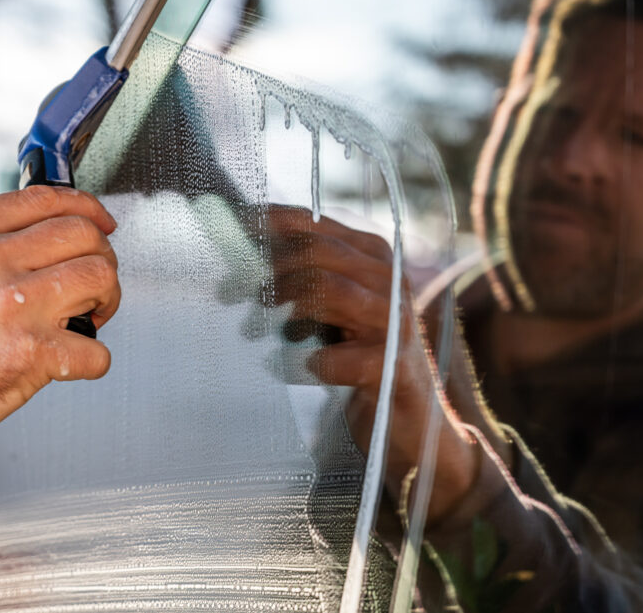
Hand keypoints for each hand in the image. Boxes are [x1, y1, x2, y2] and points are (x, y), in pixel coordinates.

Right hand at [0, 186, 120, 518]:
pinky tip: (73, 364)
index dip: (88, 211)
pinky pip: (96, 349)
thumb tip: (25, 235)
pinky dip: (95, 360)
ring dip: (107, 300)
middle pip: (84, 234)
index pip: (48, 198)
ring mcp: (11, 303)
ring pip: (101, 276)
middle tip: (93, 287)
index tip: (102, 225)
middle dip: (101, 258)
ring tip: (88, 320)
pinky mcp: (29, 353)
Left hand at [266, 205, 478, 522]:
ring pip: (332, 288)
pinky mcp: (393, 367)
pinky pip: (343, 358)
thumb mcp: (332, 307)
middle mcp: (389, 279)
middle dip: (274, 267)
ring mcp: (395, 323)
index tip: (233, 227)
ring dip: (292, 305)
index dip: (270, 222)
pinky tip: (312, 367)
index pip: (314, 222)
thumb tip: (241, 257)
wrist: (408, 421)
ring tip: (273, 326)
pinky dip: (319, 363)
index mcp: (372, 256)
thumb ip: (303, 277)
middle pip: (320, 251)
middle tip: (241, 291)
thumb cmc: (359, 355)